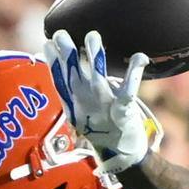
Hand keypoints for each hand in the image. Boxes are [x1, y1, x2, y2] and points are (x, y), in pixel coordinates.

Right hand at [44, 29, 150, 173]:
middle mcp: (86, 102)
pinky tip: (140, 57)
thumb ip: (75, 90)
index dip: (53, 61)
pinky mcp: (123, 109)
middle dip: (67, 53)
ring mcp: (104, 105)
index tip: (48, 43)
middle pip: (74, 74)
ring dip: (95, 56)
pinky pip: (129, 88)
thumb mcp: (81, 111)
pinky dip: (135, 72)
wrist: (119, 154)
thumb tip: (70, 65)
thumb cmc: (101, 128)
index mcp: (75, 103)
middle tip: (61, 34)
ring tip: (92, 37)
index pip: (60, 79)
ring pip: (98, 76)